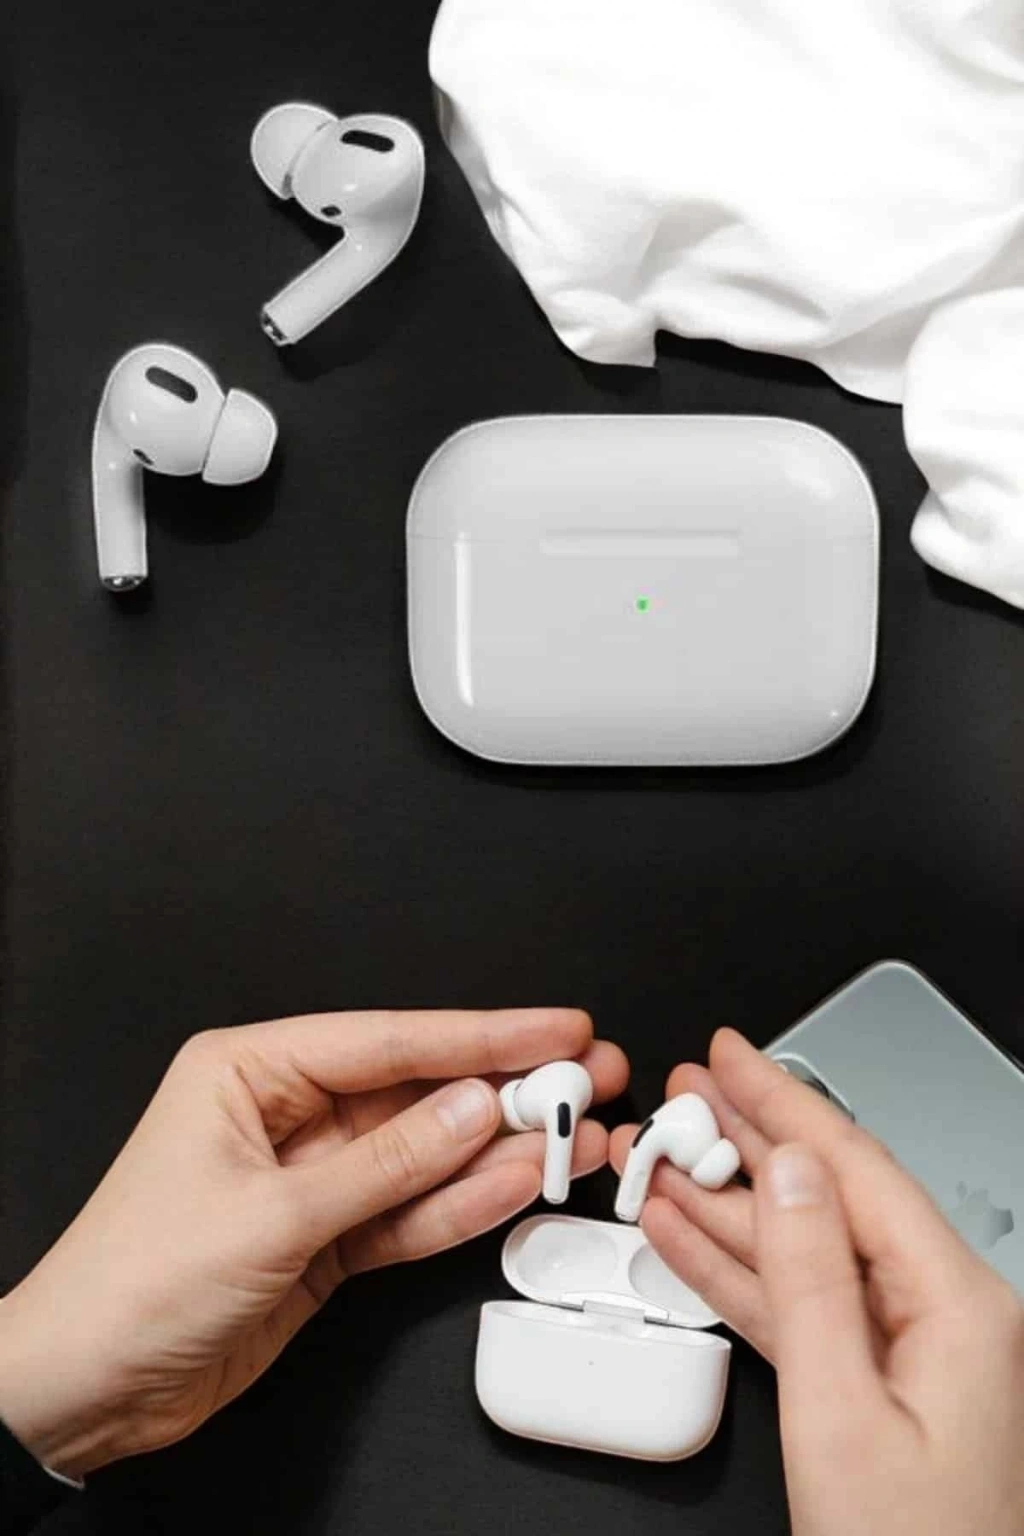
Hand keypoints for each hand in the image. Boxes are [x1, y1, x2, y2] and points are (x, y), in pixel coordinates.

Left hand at [0, 1007, 626, 1478]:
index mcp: (249, 1071)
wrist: (84, 1391)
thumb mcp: (272, 1215)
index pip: (388, 1039)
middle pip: (416, 1092)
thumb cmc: (134, 1282)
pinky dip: (463, 1204)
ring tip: (579, 1134)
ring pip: (424, 1153)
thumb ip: (388, 1163)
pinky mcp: (325, 1239)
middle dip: (503, 1087)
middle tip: (588, 1077)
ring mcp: (311, 1179)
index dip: (481, 1033)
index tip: (555, 1028)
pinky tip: (521, 1184)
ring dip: (499, 1148)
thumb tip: (475, 1108)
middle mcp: (284, 1114)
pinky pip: (409, 1212)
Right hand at [611, 1029, 1023, 1535]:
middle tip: (687, 1090)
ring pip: (802, 1249)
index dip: (783, 1102)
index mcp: (958, 1304)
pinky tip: (683, 1237)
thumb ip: (811, 1280)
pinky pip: (796, 1306)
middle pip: (828, 1195)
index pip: (854, 1168)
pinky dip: (736, 1272)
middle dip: (750, 1137)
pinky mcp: (870, 1385)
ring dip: (728, 1204)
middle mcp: (942, 1313)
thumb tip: (785, 1170)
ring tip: (664, 1155)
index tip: (731, 1055)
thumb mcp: (842, 1415)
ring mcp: (905, 1349)